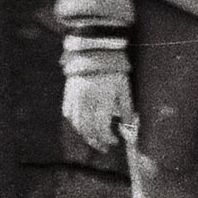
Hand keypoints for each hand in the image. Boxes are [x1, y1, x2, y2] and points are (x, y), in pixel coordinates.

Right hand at [60, 32, 133, 153]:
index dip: (108, 139)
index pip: (102, 129)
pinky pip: (68, 113)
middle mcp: (86, 103)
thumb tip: (129, 127)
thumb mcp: (124, 88)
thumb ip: (126, 110)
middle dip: (97, 141)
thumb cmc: (114, 69)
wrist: (95, 49)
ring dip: (85, 135)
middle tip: (104, 147)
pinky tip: (81, 125)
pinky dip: (75, 122)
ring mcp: (74, 98)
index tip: (115, 141)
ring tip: (93, 139)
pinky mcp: (68, 93)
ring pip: (77, 124)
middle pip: (88, 131)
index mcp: (101, 102)